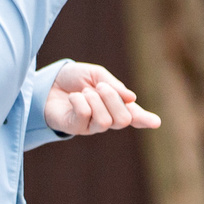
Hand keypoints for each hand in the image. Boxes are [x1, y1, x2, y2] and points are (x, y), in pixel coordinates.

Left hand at [44, 62, 160, 135]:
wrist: (48, 82)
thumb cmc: (74, 79)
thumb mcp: (96, 74)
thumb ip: (114, 85)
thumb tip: (132, 98)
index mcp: (116, 105)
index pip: (135, 115)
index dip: (145, 119)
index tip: (155, 122)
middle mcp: (107, 118)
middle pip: (124, 119)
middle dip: (113, 99)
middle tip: (99, 87)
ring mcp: (92, 126)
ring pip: (106, 121)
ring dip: (95, 99)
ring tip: (85, 92)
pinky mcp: (76, 128)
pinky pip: (86, 117)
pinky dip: (80, 101)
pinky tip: (74, 97)